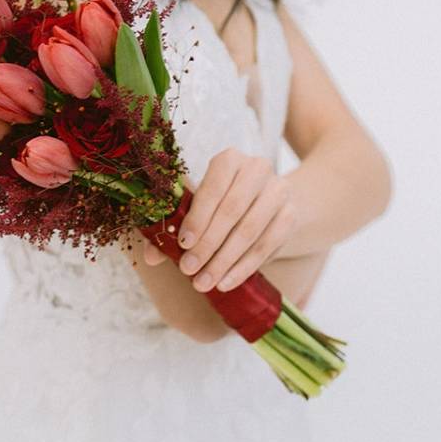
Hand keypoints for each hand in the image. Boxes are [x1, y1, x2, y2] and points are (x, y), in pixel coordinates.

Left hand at [141, 148, 297, 292]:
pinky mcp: (291, 215)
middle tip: (189, 270)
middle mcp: (257, 169)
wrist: (269, 200)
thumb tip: (150, 257)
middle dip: (208, 245)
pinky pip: (267, 246)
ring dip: (224, 261)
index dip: (197, 218)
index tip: (182, 244)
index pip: (212, 189)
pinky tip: (226, 282)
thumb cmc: (224, 201)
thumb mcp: (201, 206)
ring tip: (203, 282)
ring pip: (250, 232)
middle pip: (231, 211)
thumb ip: (176, 226)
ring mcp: (278, 191)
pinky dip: (244, 267)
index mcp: (229, 159)